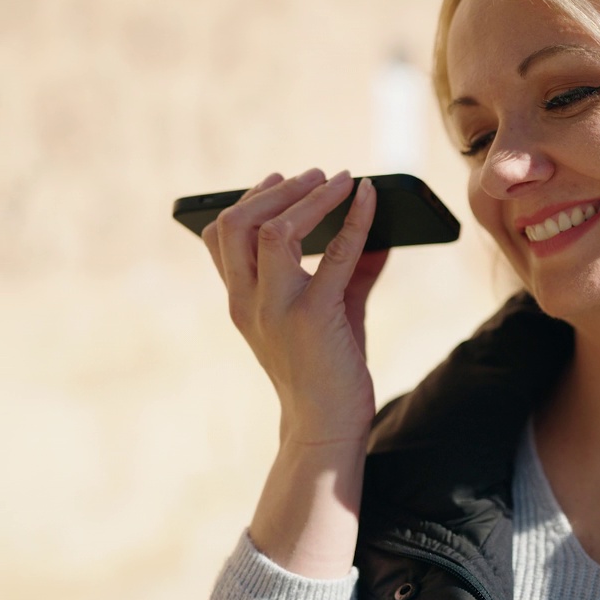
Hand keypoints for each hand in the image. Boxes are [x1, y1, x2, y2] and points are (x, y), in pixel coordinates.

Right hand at [202, 168, 387, 446]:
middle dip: (274, 190)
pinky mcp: (314, 316)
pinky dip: (354, 218)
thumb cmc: (328, 370)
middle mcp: (249, 302)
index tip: (275, 179)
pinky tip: (370, 196)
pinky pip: (334, 254)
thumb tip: (379, 231)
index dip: (245, 200)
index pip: (219, 238)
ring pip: (273, 231)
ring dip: (308, 197)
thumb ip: (348, 273)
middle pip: (236, 224)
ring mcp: (277, 309)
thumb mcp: (331, 314)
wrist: (327, 426)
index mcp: (241, 301)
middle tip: (312, 173)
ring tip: (338, 180)